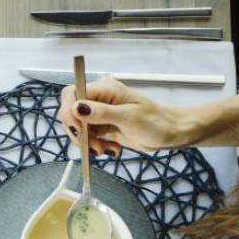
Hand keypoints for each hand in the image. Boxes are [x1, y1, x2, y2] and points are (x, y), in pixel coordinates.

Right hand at [58, 78, 194, 154]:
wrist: (169, 133)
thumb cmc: (156, 122)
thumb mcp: (129, 117)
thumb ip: (102, 113)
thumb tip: (78, 108)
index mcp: (104, 89)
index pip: (73, 94)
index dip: (70, 112)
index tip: (79, 130)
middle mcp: (98, 99)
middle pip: (70, 112)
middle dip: (78, 132)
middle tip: (94, 146)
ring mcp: (98, 114)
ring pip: (77, 128)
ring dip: (87, 142)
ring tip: (105, 149)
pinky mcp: (101, 127)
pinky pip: (87, 138)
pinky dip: (94, 147)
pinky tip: (110, 148)